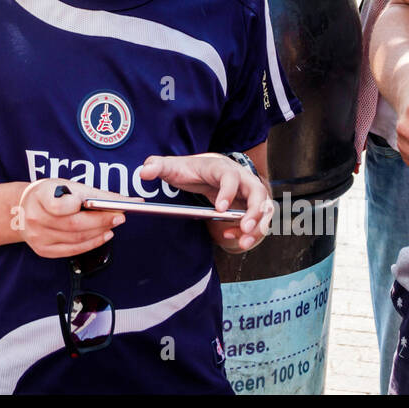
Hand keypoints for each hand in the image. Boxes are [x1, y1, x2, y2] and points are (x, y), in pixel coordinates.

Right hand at [16, 179, 130, 258]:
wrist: (23, 208)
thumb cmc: (50, 194)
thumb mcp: (67, 185)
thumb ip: (94, 194)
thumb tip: (124, 201)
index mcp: (39, 196)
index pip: (60, 206)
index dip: (84, 207)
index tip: (107, 205)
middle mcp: (35, 218)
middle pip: (74, 225)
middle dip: (101, 222)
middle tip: (119, 217)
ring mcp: (38, 237)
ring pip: (76, 239)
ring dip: (99, 233)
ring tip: (113, 224)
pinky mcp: (43, 250)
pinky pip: (72, 250)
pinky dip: (91, 244)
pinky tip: (103, 236)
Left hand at [138, 153, 271, 252]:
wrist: (205, 169)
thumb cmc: (191, 168)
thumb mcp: (174, 166)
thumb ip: (158, 166)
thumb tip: (144, 171)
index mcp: (222, 168)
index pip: (231, 177)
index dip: (228, 192)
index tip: (219, 208)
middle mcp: (241, 178)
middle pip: (259, 192)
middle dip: (255, 211)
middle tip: (245, 228)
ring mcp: (249, 192)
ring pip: (264, 208)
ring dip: (258, 226)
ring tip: (243, 241)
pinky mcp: (250, 205)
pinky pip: (258, 219)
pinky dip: (251, 231)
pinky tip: (233, 237)